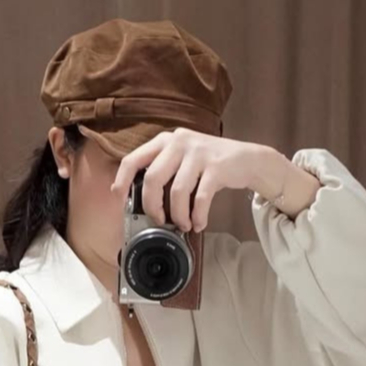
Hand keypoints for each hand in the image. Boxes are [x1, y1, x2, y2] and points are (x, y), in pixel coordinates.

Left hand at [109, 128, 270, 232]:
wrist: (246, 159)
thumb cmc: (208, 164)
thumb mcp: (181, 160)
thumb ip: (162, 173)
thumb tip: (142, 203)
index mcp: (164, 141)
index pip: (133, 159)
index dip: (122, 181)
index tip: (119, 198)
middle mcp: (179, 142)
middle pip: (153, 179)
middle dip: (152, 207)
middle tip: (159, 221)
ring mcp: (198, 152)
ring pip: (177, 192)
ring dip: (178, 215)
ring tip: (184, 225)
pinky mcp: (216, 166)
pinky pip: (201, 198)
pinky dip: (198, 216)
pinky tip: (199, 223)